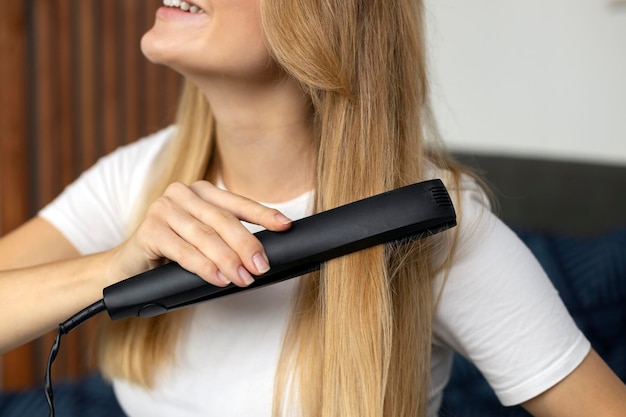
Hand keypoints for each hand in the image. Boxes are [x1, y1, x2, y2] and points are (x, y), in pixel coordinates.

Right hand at [110, 181, 291, 286]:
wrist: (127, 267)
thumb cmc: (173, 254)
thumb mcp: (204, 240)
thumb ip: (227, 238)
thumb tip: (262, 255)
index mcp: (201, 191)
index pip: (238, 203)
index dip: (264, 214)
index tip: (285, 226)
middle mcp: (182, 194)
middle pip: (223, 220)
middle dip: (247, 244)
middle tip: (262, 266)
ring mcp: (163, 209)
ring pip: (205, 236)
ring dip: (228, 260)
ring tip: (244, 278)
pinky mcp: (148, 230)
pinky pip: (183, 250)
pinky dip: (204, 267)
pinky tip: (219, 279)